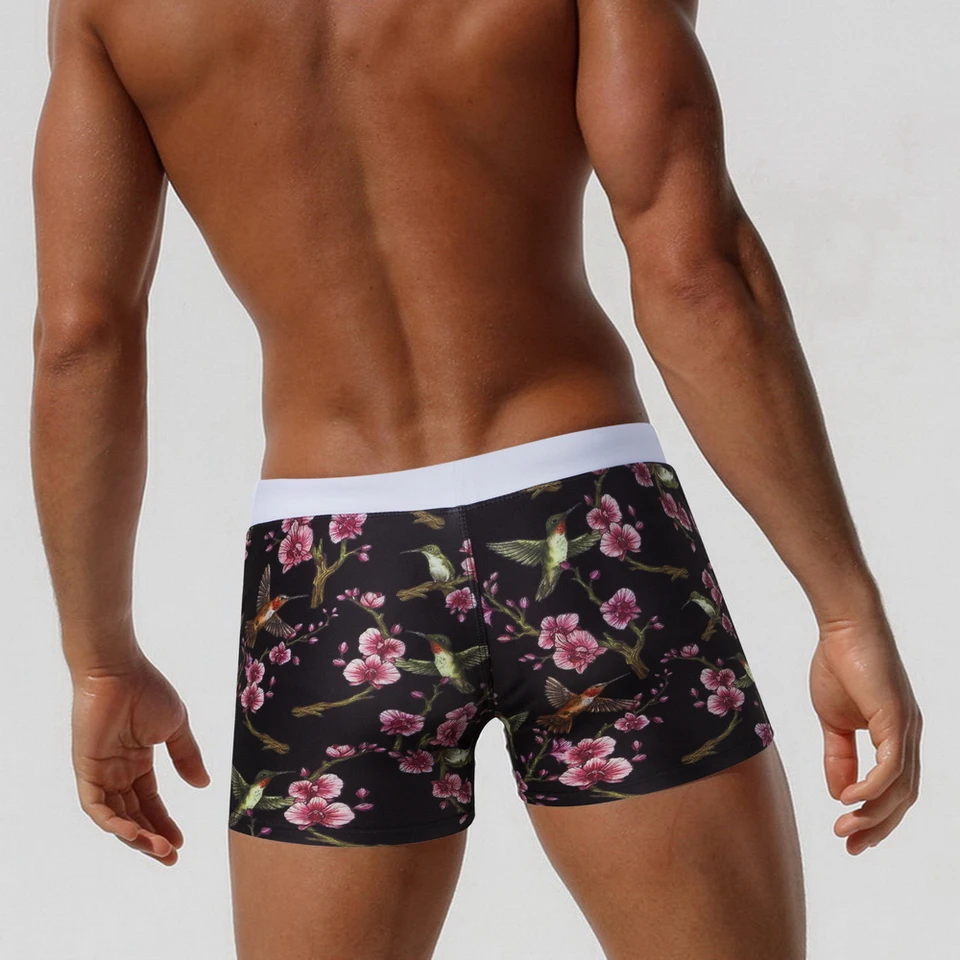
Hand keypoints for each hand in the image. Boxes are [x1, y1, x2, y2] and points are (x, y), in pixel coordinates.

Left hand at [70, 652, 210, 865]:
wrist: (119, 671)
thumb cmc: (147, 690)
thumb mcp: (175, 727)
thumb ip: (186, 756)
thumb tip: (203, 785)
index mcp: (137, 761)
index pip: (149, 801)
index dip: (163, 823)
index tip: (180, 843)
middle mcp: (117, 772)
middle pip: (133, 816)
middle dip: (151, 838)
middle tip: (171, 857)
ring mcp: (101, 772)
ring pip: (115, 817)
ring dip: (136, 836)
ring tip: (159, 849)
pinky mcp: (87, 770)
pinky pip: (96, 806)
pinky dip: (113, 823)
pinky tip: (134, 833)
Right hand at [809, 610, 921, 854]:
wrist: (843, 626)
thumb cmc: (839, 665)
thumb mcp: (832, 719)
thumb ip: (837, 756)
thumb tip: (839, 795)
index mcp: (895, 737)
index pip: (894, 790)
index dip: (874, 818)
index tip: (848, 838)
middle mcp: (909, 738)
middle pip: (902, 798)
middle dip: (877, 827)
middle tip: (849, 847)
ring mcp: (906, 729)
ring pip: (900, 788)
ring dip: (872, 814)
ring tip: (844, 829)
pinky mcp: (897, 720)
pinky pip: (892, 766)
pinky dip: (873, 788)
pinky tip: (850, 800)